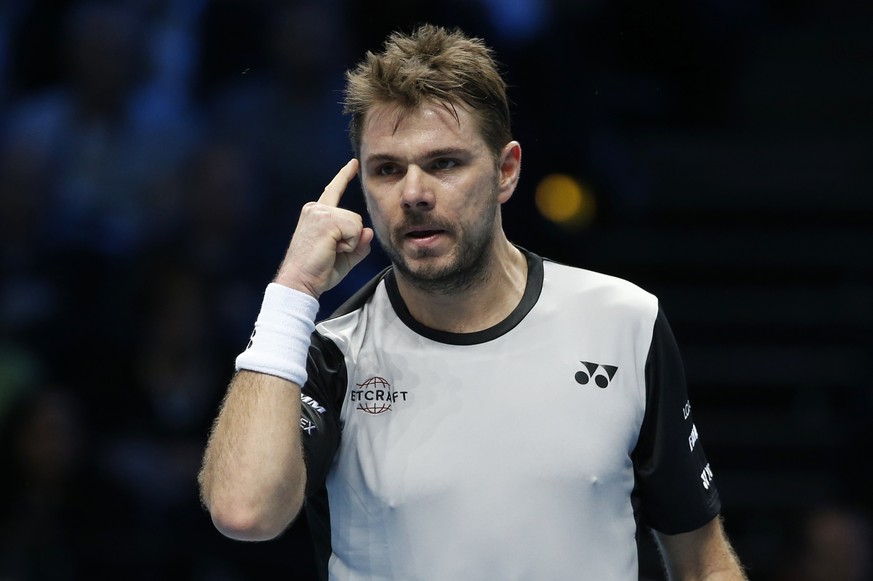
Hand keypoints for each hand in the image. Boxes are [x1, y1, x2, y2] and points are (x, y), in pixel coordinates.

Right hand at [274, 159, 374, 296]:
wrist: (300, 282)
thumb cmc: (318, 272)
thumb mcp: (345, 257)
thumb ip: (359, 244)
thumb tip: (369, 231)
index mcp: (316, 213)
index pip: (333, 190)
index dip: (344, 176)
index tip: (354, 163)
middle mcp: (316, 208)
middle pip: (355, 217)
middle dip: (351, 239)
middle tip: (330, 253)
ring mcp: (320, 212)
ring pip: (357, 223)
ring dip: (350, 242)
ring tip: (330, 251)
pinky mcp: (326, 220)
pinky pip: (355, 229)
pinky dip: (350, 245)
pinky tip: (332, 250)